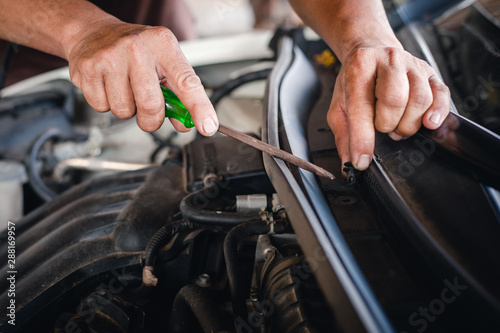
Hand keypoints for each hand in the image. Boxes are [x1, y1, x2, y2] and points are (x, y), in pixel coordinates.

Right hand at [67, 21, 217, 134]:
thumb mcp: (163, 63)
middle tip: (149, 111)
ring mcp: (110, 58)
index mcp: (163, 45)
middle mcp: (137, 48)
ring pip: (125, 111)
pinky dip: (107, 104)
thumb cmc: (135, 51)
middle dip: (152, 119)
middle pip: (151, 106)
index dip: (199, 107)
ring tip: (125, 89)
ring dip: (128, 110)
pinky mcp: (88, 70)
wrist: (93, 33)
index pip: (187, 82)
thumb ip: (177, 94)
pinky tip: (108, 86)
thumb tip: (186, 124)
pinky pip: (103, 108)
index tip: (207, 126)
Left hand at [327, 46, 449, 171]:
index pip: (361, 107)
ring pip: (420, 100)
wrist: (371, 50)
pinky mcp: (430, 73)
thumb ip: (343, 135)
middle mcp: (388, 61)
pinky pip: (441, 95)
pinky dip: (437, 113)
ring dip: (408, 123)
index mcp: (360, 67)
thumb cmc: (356, 79)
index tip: (362, 161)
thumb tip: (349, 164)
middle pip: (395, 100)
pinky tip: (428, 123)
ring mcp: (412, 65)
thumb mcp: (339, 104)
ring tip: (397, 125)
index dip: (362, 139)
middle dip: (388, 125)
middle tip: (381, 129)